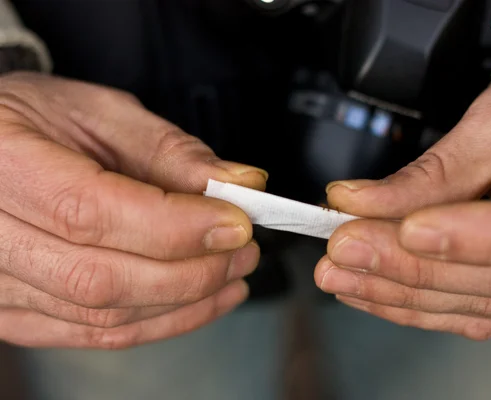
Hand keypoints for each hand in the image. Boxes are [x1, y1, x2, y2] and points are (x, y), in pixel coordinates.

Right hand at [0, 72, 266, 348]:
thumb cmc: (38, 119)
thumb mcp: (100, 113)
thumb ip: (170, 149)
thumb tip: (240, 183)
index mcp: (2, 164)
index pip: (91, 212)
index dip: (174, 226)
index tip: (236, 223)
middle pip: (100, 278)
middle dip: (191, 271)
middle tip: (243, 249)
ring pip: (102, 316)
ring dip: (185, 301)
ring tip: (232, 273)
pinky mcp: (14, 313)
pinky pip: (92, 334)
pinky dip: (158, 321)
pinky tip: (200, 300)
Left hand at [316, 43, 490, 339]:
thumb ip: (439, 172)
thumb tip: (363, 201)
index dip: (473, 237)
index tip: (406, 229)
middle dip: (411, 269)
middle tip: (345, 251)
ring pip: (484, 307)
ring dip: (402, 295)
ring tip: (343, 276)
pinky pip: (482, 312)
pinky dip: (423, 305)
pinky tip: (378, 292)